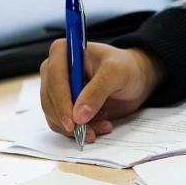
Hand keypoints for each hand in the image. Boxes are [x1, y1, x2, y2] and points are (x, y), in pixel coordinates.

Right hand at [39, 40, 165, 142]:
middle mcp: (54, 71)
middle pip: (50, 101)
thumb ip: (98, 90)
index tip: (73, 121)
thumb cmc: (126, 67)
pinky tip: (100, 126)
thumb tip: (78, 115)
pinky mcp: (64, 107)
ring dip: (77, 128)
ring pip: (55, 116)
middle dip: (69, 120)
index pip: (54, 78)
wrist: (136, 79)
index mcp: (63, 52)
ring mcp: (57, 90)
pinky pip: (64, 125)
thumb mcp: (117, 72)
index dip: (61, 101)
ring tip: (103, 126)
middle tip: (89, 132)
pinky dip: (80, 131)